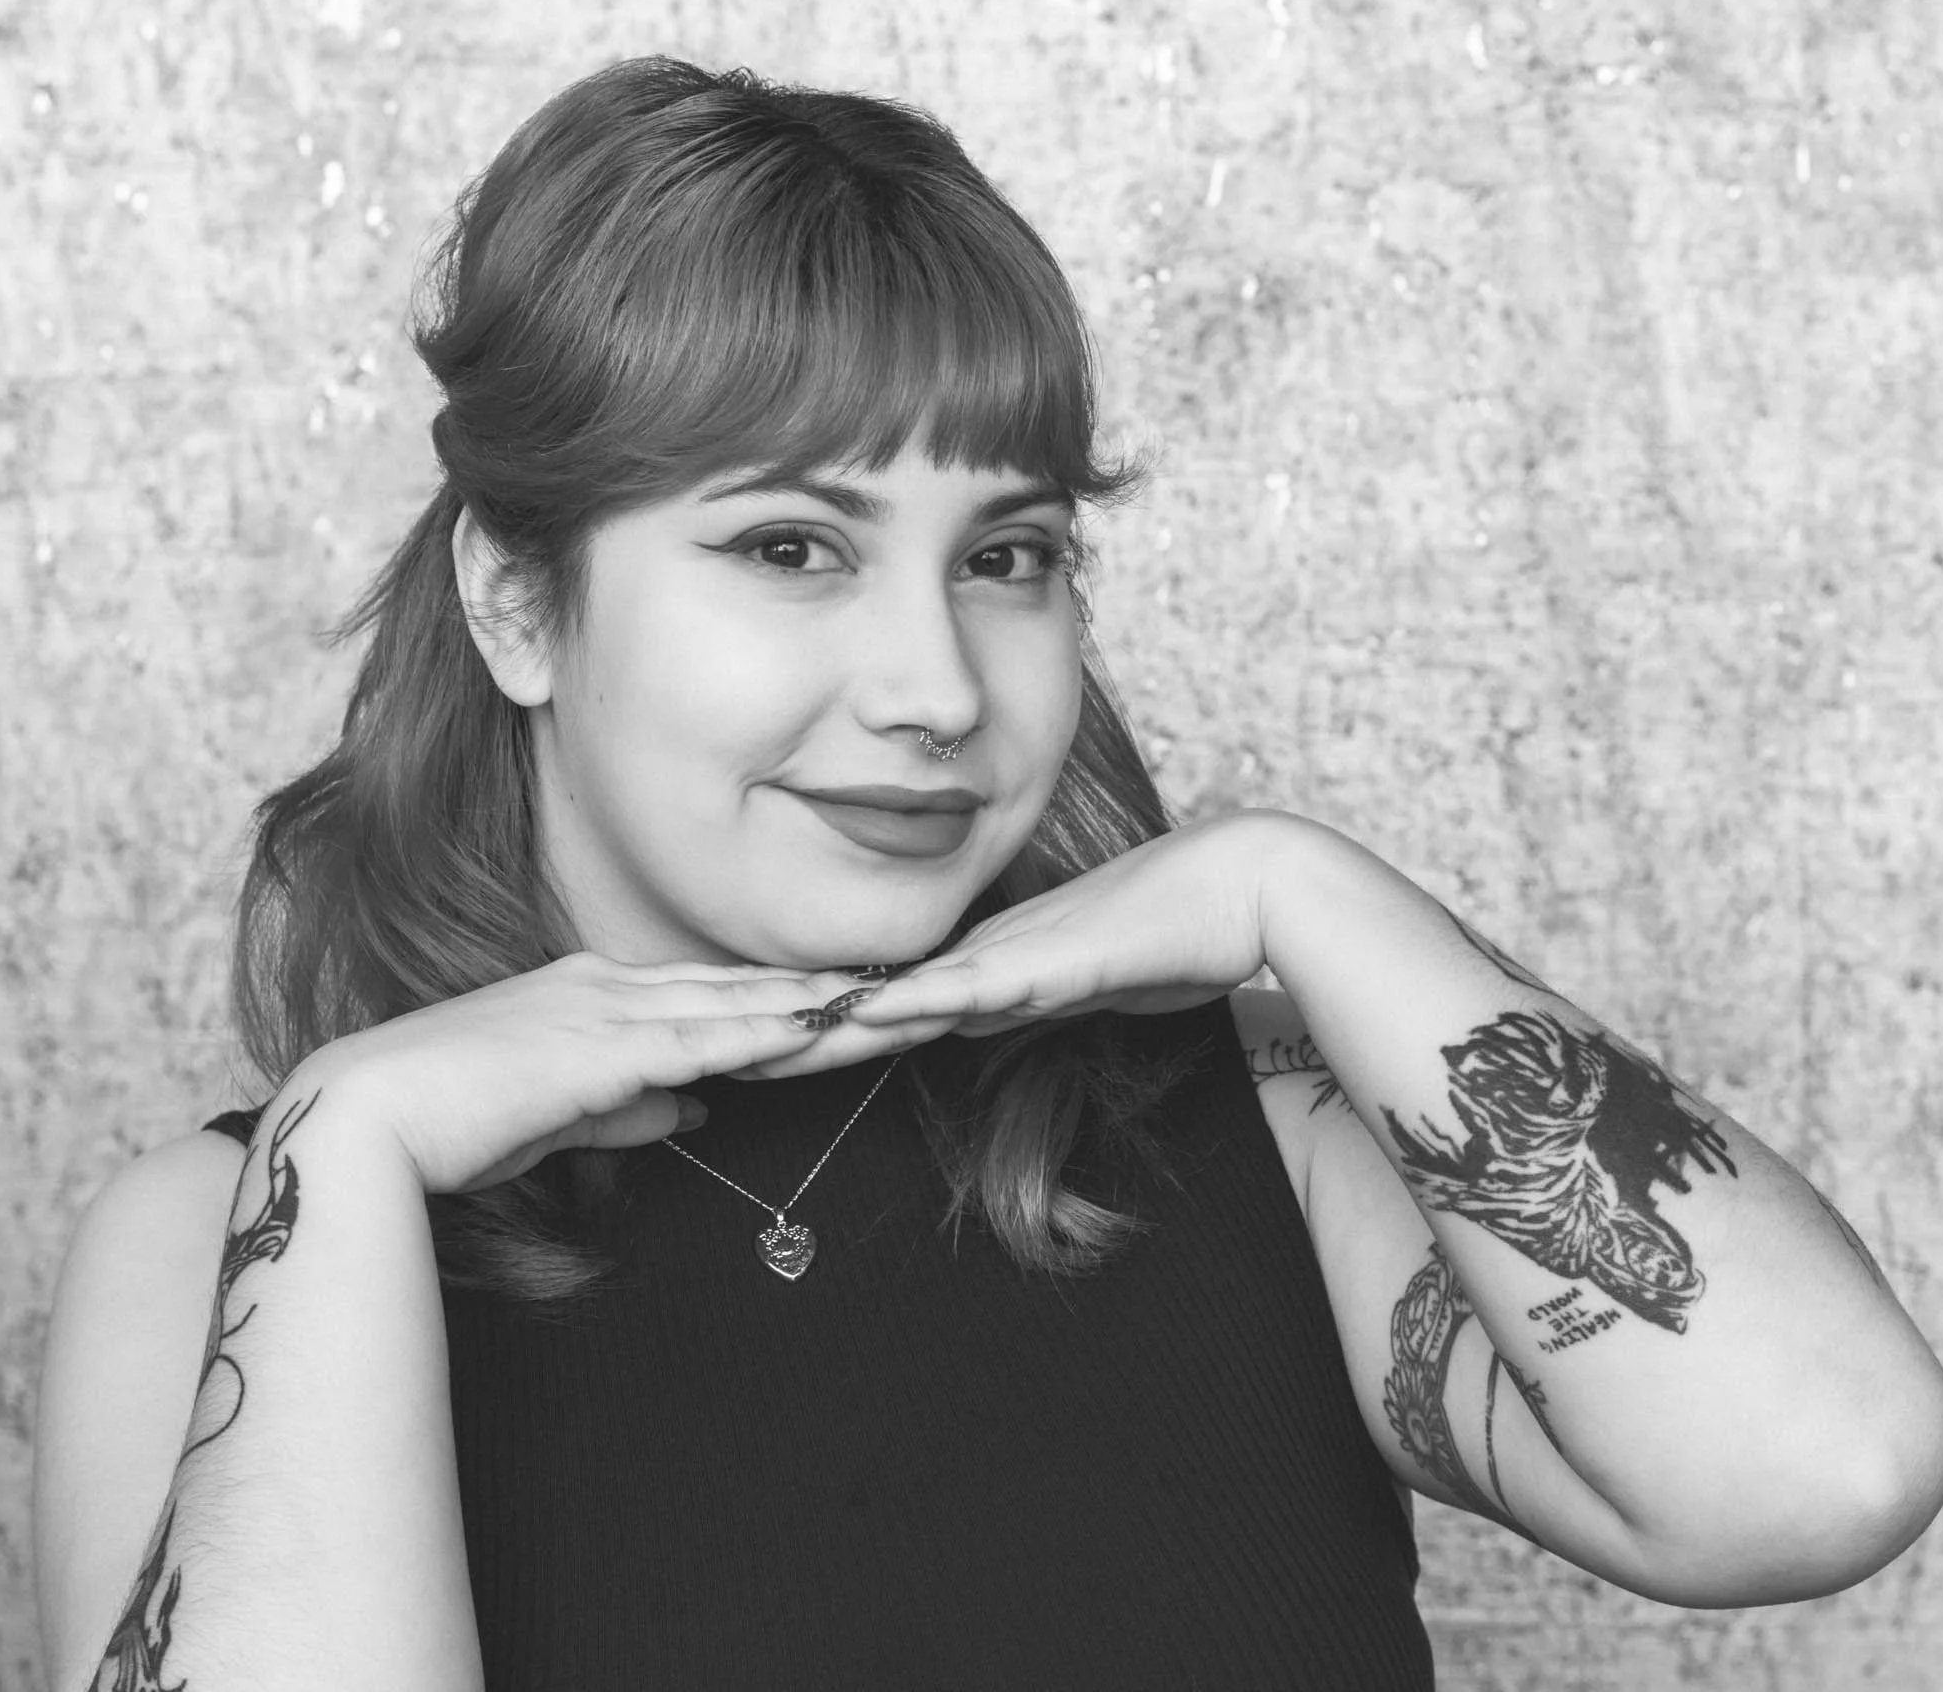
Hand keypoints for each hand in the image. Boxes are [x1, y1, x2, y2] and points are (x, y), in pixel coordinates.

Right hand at [296, 953, 953, 1194]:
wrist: (367, 1115)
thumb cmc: (440, 1122)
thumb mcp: (550, 1117)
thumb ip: (623, 1109)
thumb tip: (689, 1114)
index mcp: (588, 996)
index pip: (706, 997)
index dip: (778, 999)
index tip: (842, 1002)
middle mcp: (605, 986)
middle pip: (739, 989)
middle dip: (820, 993)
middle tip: (899, 988)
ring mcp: (607, 1008)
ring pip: (739, 1004)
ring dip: (817, 1006)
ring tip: (891, 1001)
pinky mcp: (605, 1046)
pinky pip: (710, 1038)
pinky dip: (772, 1031)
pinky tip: (824, 1030)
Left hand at [754, 813, 1278, 1073]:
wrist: (1245, 886)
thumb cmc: (1175, 937)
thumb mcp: (1078, 991)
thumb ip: (1021, 1006)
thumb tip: (969, 1027)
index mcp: (978, 968)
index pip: (873, 1010)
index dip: (805, 1033)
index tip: (741, 1054)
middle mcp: (976, 958)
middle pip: (857, 1006)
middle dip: (779, 1037)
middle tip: (697, 1055)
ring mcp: (1005, 957)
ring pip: (889, 1000)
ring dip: (817, 1026)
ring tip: (739, 1045)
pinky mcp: (1045, 963)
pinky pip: (967, 989)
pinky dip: (910, 1005)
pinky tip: (860, 1016)